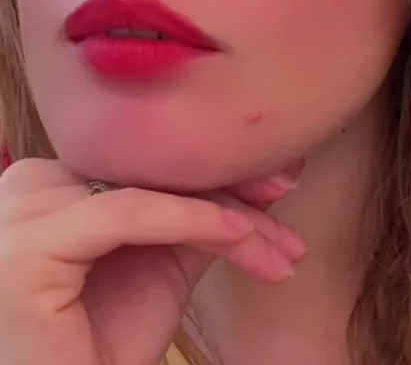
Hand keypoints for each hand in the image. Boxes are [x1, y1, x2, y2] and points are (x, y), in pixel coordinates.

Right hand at [0, 159, 305, 364]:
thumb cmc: (102, 348)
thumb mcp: (157, 267)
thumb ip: (187, 218)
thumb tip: (249, 178)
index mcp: (48, 186)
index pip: (144, 163)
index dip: (210, 172)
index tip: (271, 183)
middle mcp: (28, 188)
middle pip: (149, 172)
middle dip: (227, 188)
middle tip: (285, 193)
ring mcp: (23, 212)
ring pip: (148, 190)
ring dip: (227, 214)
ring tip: (280, 245)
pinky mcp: (30, 244)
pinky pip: (130, 213)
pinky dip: (195, 220)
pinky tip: (241, 234)